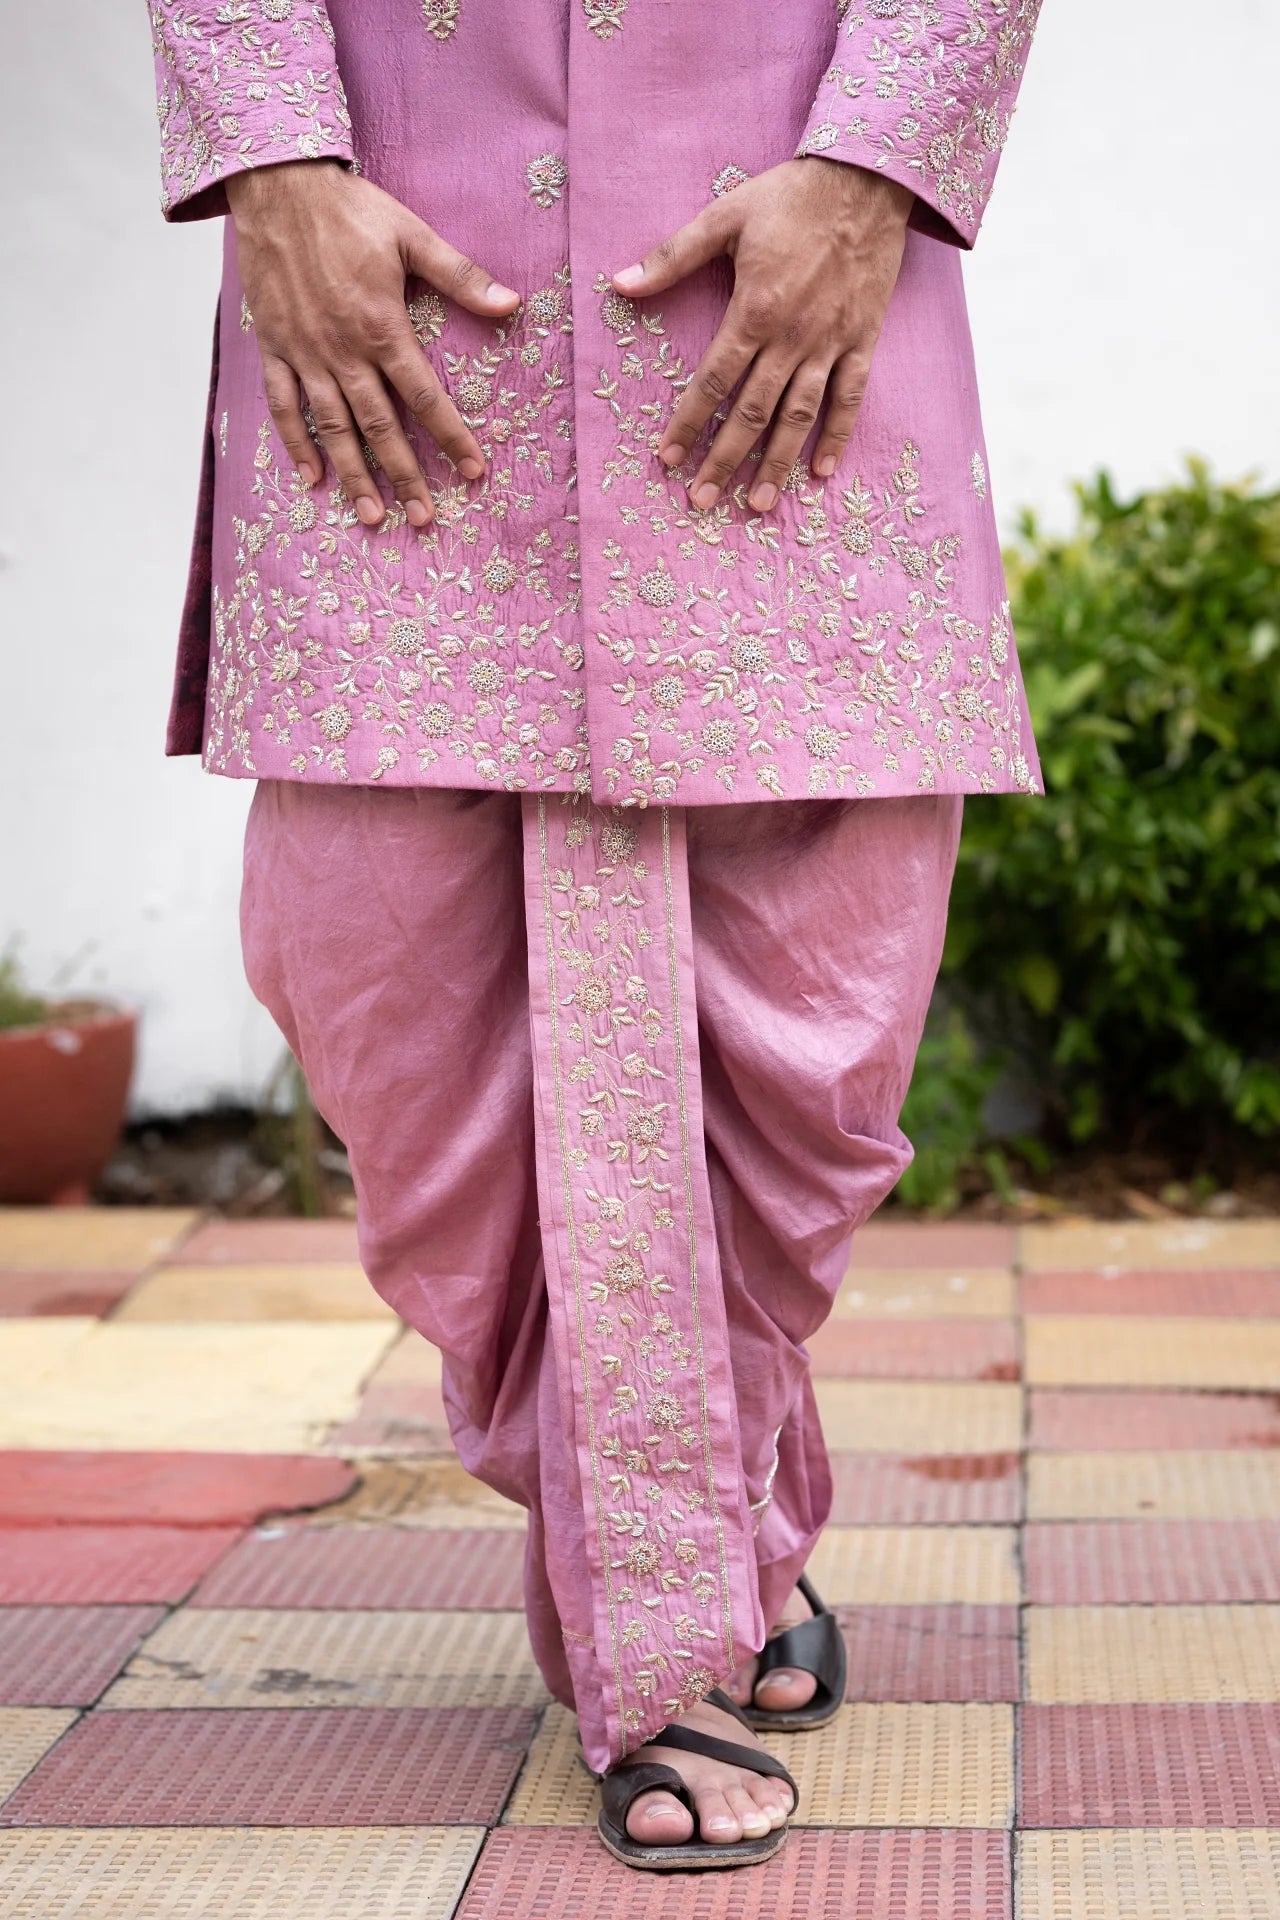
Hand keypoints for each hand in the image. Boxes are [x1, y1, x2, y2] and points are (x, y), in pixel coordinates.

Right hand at [225, 161, 519, 527]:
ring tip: (374, 517)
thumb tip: (511, 302)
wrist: (278, 186)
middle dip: (405, 477)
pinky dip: (297, 444)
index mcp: (382, 327)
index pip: (425, 397)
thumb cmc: (349, 209)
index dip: (451, 437)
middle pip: (380, 428)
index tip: (473, 472)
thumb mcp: (412, 235)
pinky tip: (313, 479)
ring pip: (333, 428)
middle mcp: (343, 351)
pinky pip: (284, 406)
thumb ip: (460, 276)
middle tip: (424, 519)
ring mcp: (305, 353)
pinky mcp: (275, 347)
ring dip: (355, 476)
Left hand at [612, 158, 912, 511]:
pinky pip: (850, 397)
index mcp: (754, 310)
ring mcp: (831, 342)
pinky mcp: (863, 339)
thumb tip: (619, 284)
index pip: (714, 381)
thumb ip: (672, 256)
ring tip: (756, 504)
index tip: (667, 458)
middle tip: (701, 501)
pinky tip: (820, 472)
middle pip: (753, 412)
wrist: (867, 176)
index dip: (688, 423)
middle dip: (724, 460)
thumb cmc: (790, 195)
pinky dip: (837, 436)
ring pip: (800, 417)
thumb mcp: (724, 216)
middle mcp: (793, 336)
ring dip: (777, 464)